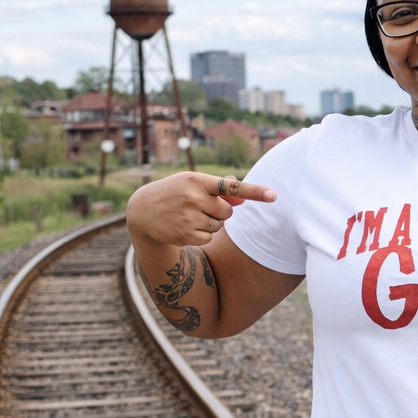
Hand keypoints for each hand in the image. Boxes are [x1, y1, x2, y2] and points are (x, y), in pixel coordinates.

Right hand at [126, 172, 276, 248]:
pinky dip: (202, 235)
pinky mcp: (185, 234)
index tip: (274, 195)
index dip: (254, 192)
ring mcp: (188, 217)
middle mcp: (192, 197)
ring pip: (219, 226)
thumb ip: (220, 190)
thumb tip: (243, 200)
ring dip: (210, 223)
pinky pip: (210, 238)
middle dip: (219, 212)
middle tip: (198, 207)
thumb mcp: (193, 184)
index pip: (230, 187)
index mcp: (196, 179)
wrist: (142, 211)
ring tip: (188, 216)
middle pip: (227, 212)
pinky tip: (185, 227)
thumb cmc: (175, 193)